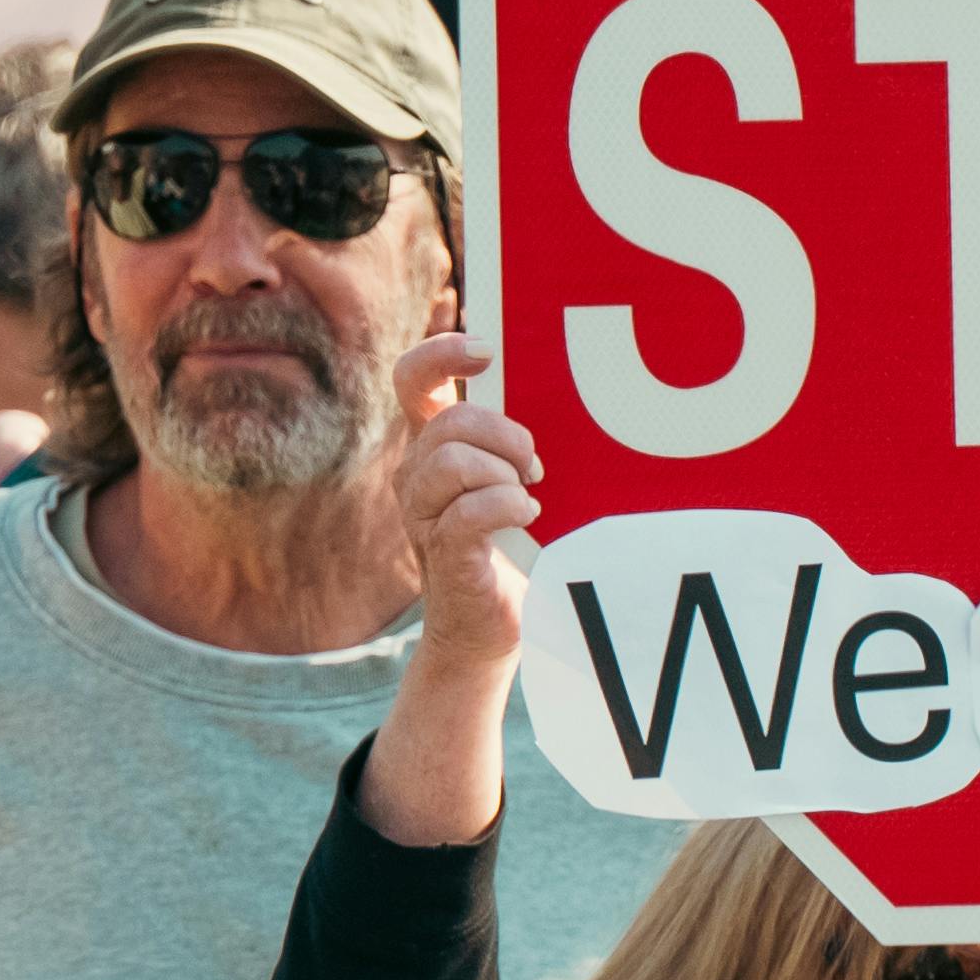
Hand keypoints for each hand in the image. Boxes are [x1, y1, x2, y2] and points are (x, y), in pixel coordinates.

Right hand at [389, 331, 537, 663]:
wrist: (493, 626)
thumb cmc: (514, 545)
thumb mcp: (514, 477)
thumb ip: (518, 438)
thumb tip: (566, 392)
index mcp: (433, 446)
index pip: (412, 379)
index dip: (442, 354)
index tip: (488, 353)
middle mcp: (417, 475)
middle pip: (451, 421)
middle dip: (505, 434)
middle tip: (535, 466)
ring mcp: (423, 515)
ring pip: (452, 462)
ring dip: (504, 473)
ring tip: (529, 495)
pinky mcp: (442, 553)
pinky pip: (468, 512)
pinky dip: (506, 506)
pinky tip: (529, 515)